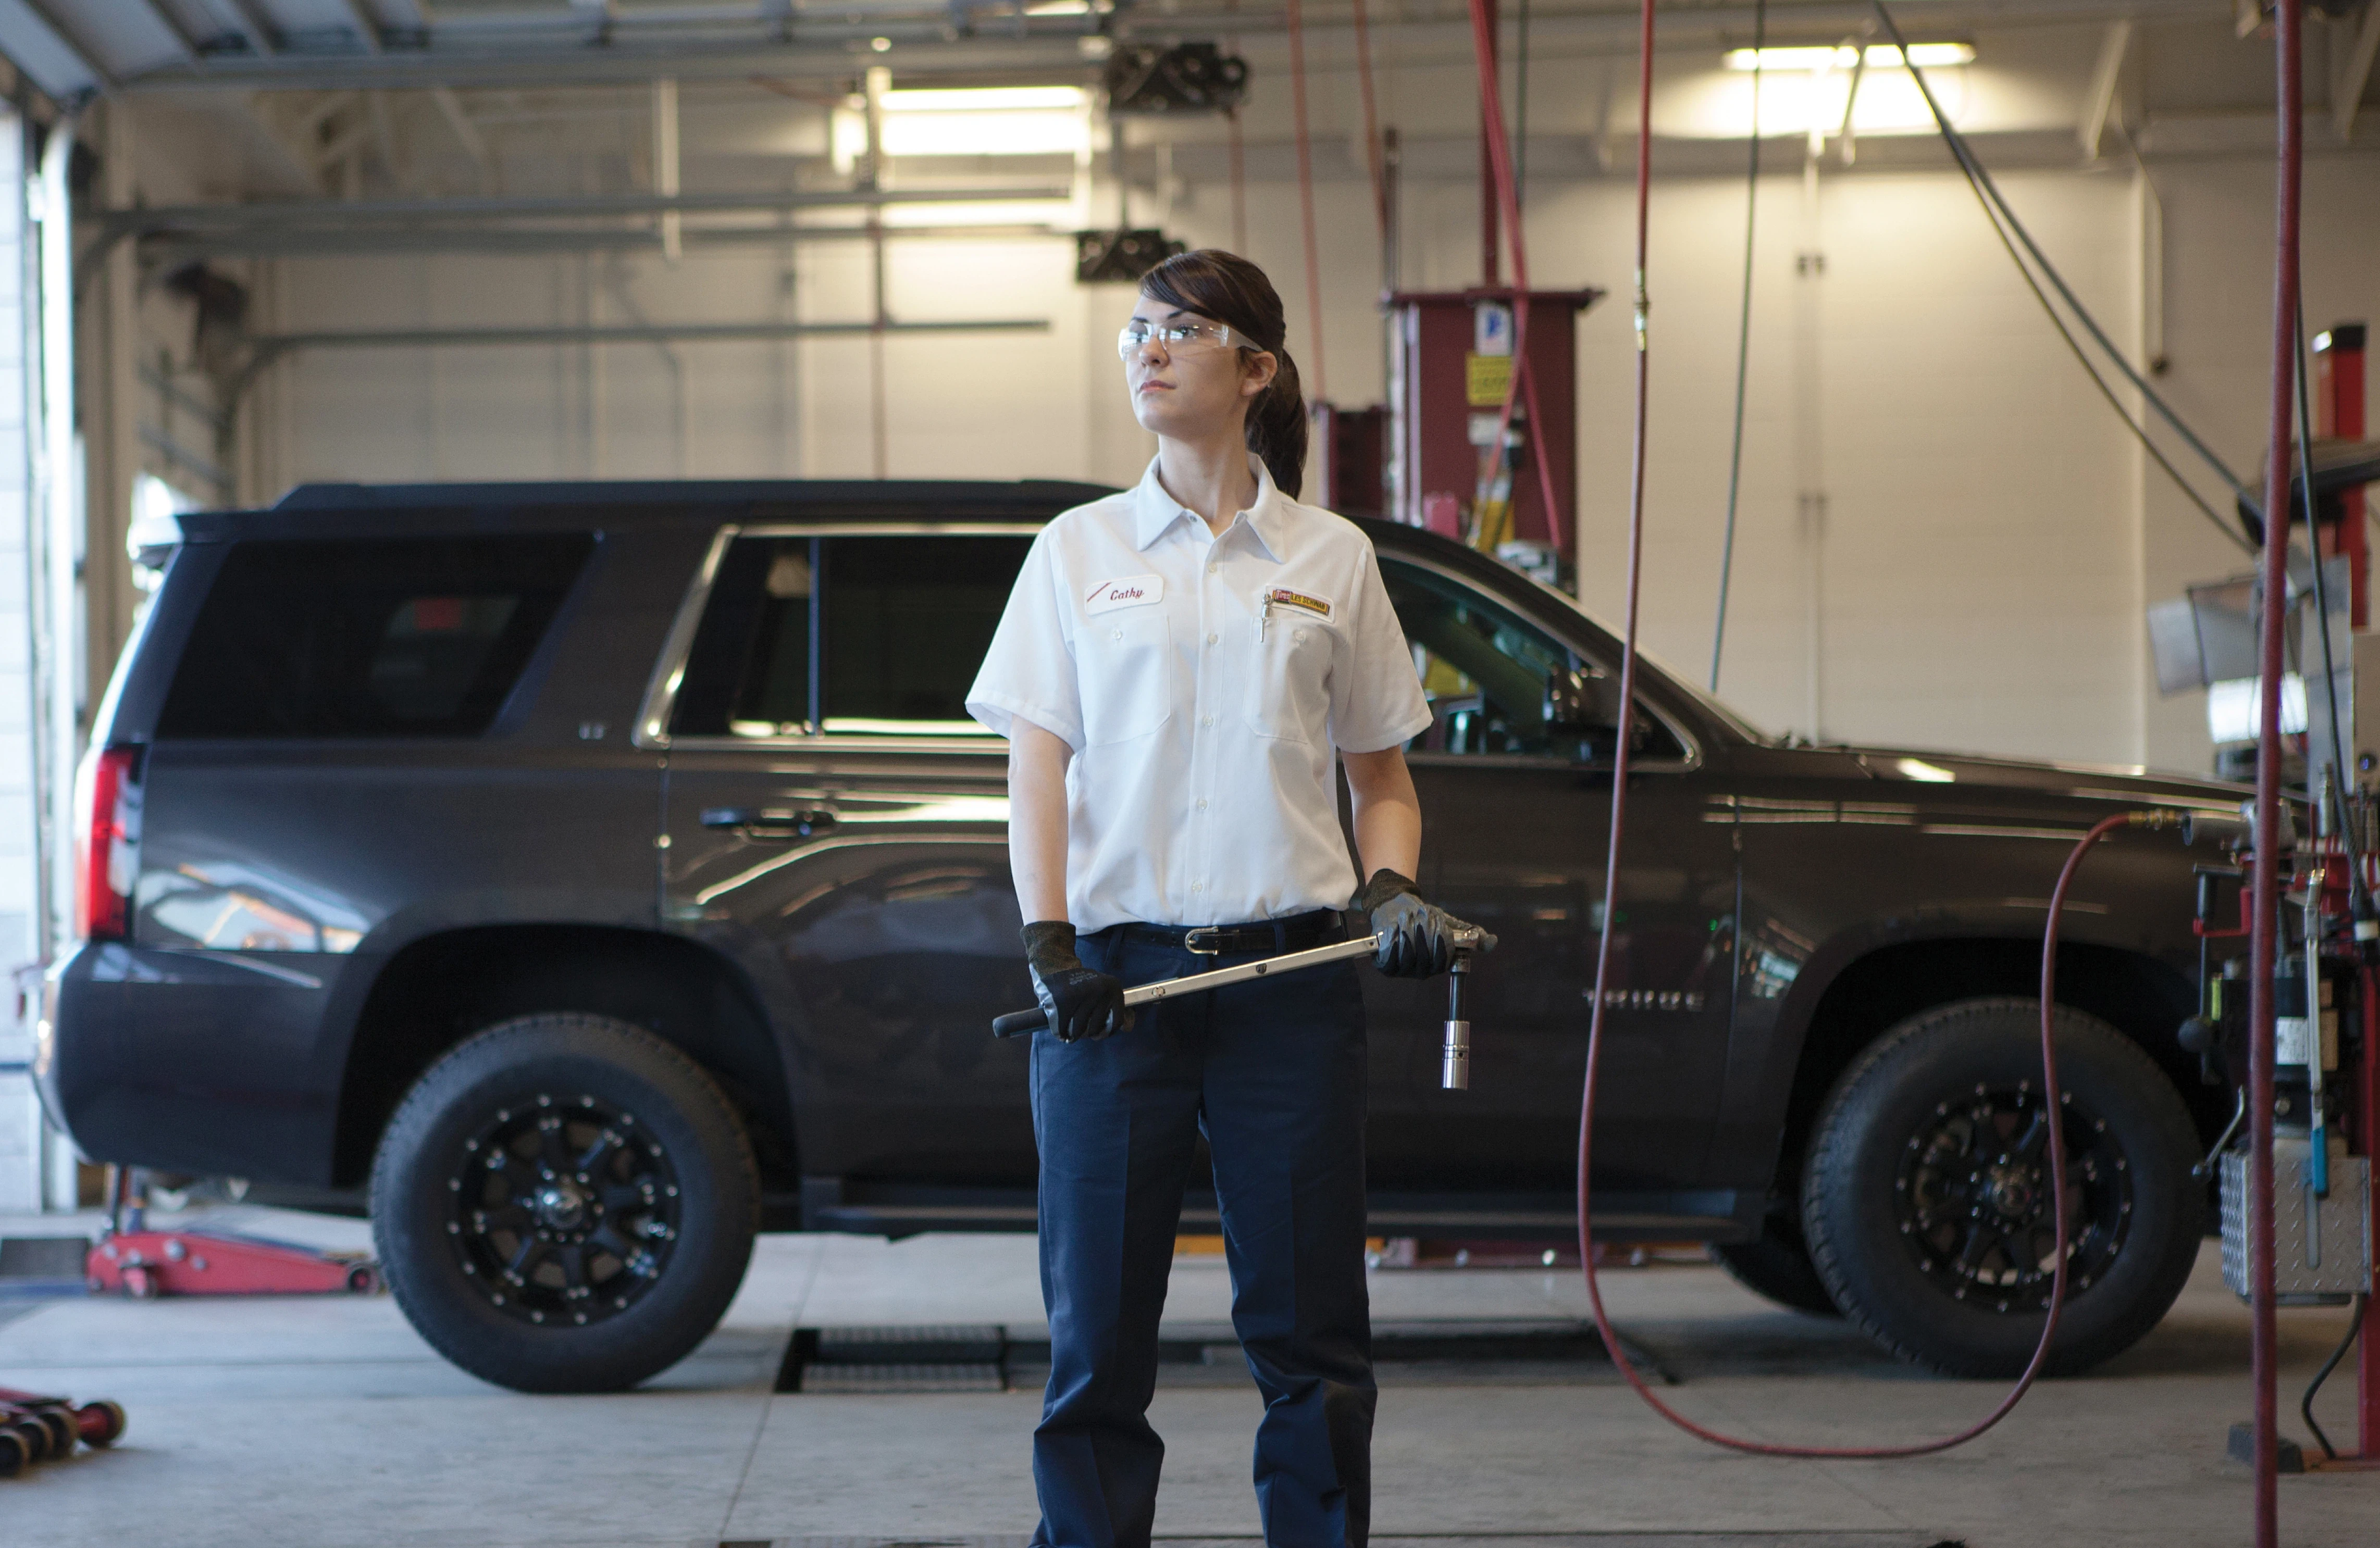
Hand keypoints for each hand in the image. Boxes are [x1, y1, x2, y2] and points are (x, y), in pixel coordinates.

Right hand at [1022, 921, 1132, 1041]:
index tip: (1099, 1032)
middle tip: (1080, 1025)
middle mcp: (1100, 990)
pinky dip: (1060, 1032)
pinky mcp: (1063, 1000)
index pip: (1116, 1022)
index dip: (1107, 1032)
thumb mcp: (1103, 991)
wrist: (1056, 966)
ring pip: (1078, 1031)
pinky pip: (1062, 1029)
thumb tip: (1127, 1028)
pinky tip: (1060, 1027)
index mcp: (1113, 988)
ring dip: (1072, 1033)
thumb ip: (1115, 1009)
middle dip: (1086, 1033)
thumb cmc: (1081, 985)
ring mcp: (1082, 994)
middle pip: (1094, 1029)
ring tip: (1069, 1025)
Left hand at [1355, 869, 1480, 978]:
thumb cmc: (1424, 918)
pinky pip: (1390, 961)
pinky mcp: (1386, 965)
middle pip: (1425, 959)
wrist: (1396, 908)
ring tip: (1406, 919)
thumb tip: (1492, 942)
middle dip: (1423, 936)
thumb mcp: (1449, 924)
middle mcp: (1421, 971)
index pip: (1442, 961)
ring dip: (1408, 935)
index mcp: (1437, 964)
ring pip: (1407, 958)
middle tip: (1421, 918)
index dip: (1441, 944)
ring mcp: (1403, 970)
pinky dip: (1392, 944)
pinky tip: (1394, 930)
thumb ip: (1470, 934)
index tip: (1439, 925)